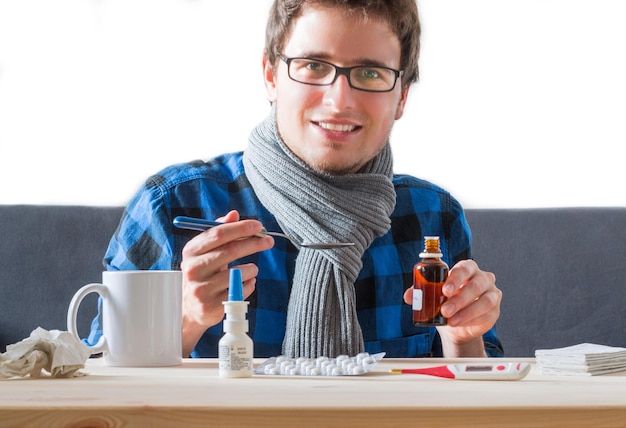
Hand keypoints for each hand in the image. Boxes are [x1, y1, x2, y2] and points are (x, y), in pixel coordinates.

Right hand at [180, 210, 273, 355]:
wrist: (188, 308)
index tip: (258, 226)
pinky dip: (249, 284)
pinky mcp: (211, 306)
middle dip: (253, 243)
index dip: (240, 228)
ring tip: (251, 269)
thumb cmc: (202, 273)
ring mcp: (201, 289)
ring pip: (238, 273)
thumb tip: (234, 214)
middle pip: (230, 250)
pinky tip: (244, 284)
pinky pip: (240, 291)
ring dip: (251, 268)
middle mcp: (193, 269)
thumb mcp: (205, 252)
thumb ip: (219, 232)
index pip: (218, 234)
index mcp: (191, 251)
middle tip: (268, 241)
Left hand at [403, 259, 500, 356]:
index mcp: (467, 268)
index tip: (444, 290)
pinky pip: (486, 314)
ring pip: (484, 301)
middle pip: (476, 285)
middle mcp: (483, 278)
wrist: (454, 324)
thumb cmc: (444, 302)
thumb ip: (421, 292)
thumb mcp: (432, 295)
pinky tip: (459, 324)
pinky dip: (471, 320)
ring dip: (466, 312)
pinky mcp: (494, 311)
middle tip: (445, 310)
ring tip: (450, 321)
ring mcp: (492, 294)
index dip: (455, 278)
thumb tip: (409, 296)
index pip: (464, 268)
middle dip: (460, 298)